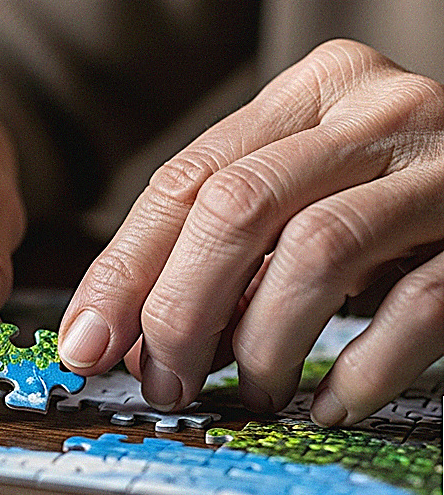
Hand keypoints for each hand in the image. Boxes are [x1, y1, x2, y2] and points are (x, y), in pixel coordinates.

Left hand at [58, 39, 443, 425]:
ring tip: (250, 392)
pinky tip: (326, 404)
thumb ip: (232, 239)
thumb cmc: (402, 199)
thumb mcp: (309, 191)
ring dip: (262, 341)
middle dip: (179, 310)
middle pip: (235, 208)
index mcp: (312, 90)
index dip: (122, 270)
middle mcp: (376, 108)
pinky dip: (359, 368)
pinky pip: (420, 305)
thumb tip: (132, 333)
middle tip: (163, 382)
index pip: (185, 180)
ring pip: (316, 250)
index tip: (85, 342)